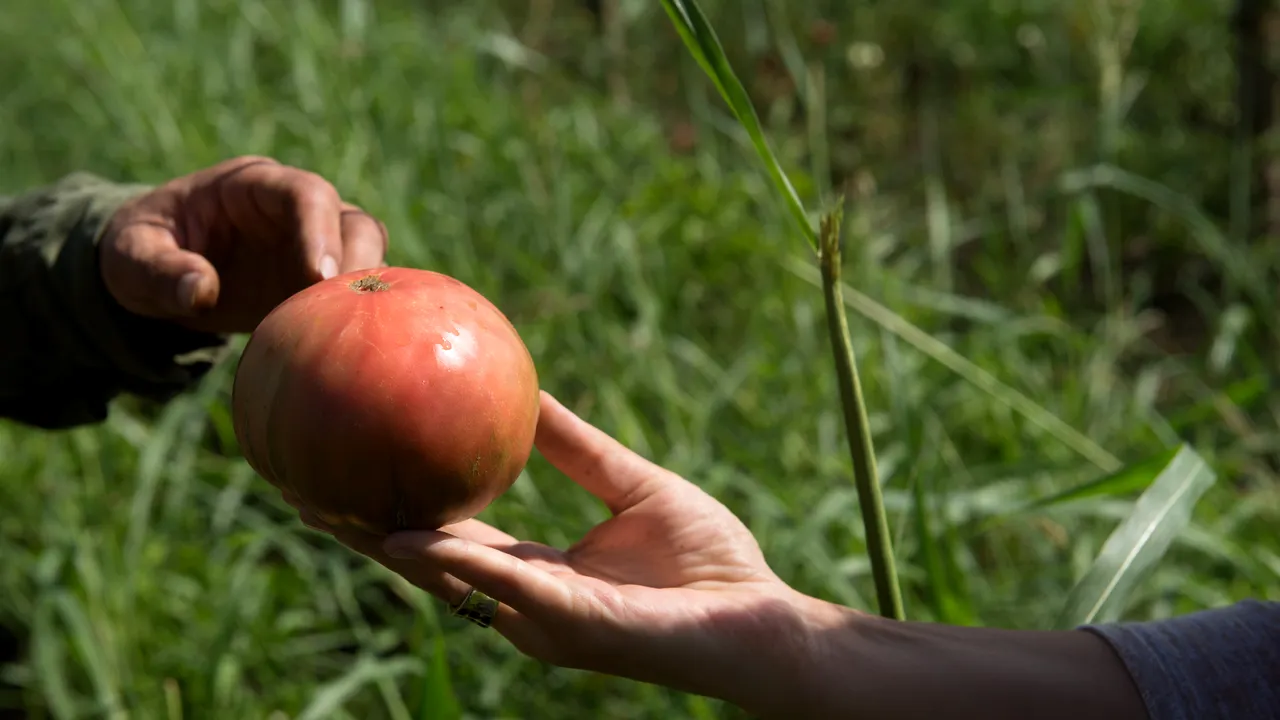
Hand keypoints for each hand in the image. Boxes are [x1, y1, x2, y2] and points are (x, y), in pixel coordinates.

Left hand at [99, 156, 388, 333]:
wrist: (156, 272)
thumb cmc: (140, 251)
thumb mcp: (129, 256)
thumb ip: (159, 271)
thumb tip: (199, 291)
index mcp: (252, 187)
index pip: (305, 194)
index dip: (320, 231)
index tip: (320, 277)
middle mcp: (295, 210)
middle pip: (354, 223)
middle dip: (359, 264)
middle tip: (345, 314)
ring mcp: (315, 247)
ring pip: (368, 258)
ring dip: (366, 294)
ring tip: (347, 335)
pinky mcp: (320, 285)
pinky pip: (357, 295)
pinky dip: (358, 317)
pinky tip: (345, 349)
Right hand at [291, 391, 831, 715]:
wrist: (758, 619)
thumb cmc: (710, 562)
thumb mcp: (631, 485)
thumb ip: (577, 449)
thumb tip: (529, 391)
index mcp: (536, 571)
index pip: (449, 540)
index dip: (396, 511)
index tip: (348, 471)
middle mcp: (522, 601)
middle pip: (425, 564)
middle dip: (362, 532)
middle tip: (299, 488)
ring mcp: (539, 619)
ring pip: (446, 579)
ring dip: (383, 546)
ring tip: (325, 508)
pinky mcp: (568, 624)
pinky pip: (503, 583)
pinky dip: (453, 558)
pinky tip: (405, 537)